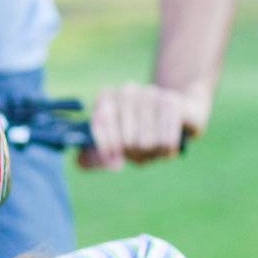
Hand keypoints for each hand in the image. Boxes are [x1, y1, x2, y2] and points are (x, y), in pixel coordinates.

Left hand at [81, 82, 207, 169]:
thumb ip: (92, 155)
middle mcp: (127, 91)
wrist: (176, 114)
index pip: (101, 123)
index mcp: (105, 97)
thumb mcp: (112, 143)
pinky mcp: (173, 101)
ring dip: (151, 153)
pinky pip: (167, 139)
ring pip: (146, 141)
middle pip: (126, 138)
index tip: (114, 165)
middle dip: (133, 154)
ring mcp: (151, 93)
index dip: (107, 148)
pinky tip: (168, 149)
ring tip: (154, 149)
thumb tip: (81, 163)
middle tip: (139, 153)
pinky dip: (167, 150)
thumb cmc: (137, 132)